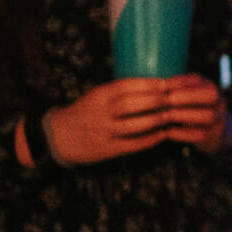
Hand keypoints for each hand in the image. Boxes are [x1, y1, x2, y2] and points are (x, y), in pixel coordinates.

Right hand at [43, 79, 172, 163]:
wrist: (58, 136)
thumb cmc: (85, 112)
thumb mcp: (98, 96)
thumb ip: (121, 91)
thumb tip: (157, 84)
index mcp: (99, 95)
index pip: (126, 86)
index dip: (148, 84)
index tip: (168, 83)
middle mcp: (101, 112)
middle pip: (130, 104)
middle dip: (155, 100)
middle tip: (174, 98)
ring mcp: (104, 132)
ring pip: (133, 125)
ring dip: (155, 120)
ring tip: (170, 115)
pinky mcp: (107, 149)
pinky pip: (132, 144)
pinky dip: (149, 140)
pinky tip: (162, 134)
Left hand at [158, 74, 228, 153]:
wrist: (214, 131)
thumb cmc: (191, 109)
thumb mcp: (187, 94)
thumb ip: (173, 89)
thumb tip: (149, 85)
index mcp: (209, 87)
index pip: (198, 80)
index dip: (179, 82)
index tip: (162, 86)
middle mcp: (219, 101)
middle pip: (210, 95)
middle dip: (187, 97)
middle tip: (166, 100)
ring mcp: (219, 120)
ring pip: (207, 116)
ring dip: (184, 115)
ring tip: (165, 116)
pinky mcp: (214, 137)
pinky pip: (200, 135)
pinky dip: (183, 133)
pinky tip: (168, 131)